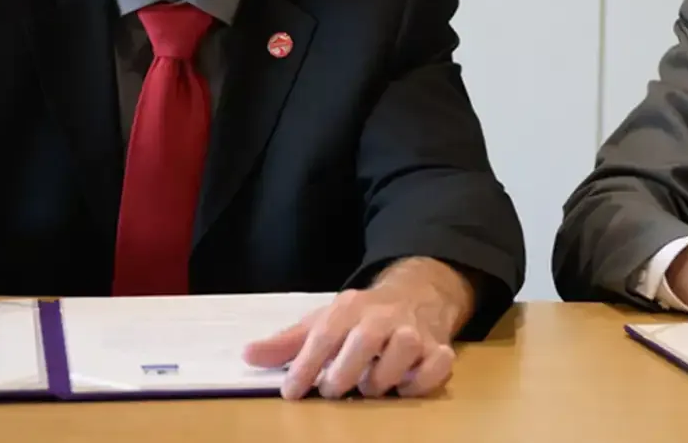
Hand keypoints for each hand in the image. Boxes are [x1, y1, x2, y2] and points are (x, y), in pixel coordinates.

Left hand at [243, 258, 471, 398]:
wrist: (417, 294)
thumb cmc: (362, 317)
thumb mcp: (323, 322)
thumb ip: (287, 343)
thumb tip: (247, 355)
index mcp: (351, 307)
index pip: (324, 334)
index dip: (304, 365)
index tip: (290, 392)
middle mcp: (383, 316)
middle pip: (365, 339)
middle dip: (345, 371)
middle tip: (332, 390)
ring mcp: (414, 331)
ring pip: (404, 349)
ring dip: (383, 376)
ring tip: (369, 388)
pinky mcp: (440, 348)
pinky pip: (438, 364)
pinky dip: (423, 380)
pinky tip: (404, 387)